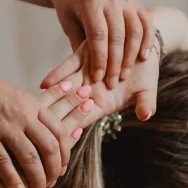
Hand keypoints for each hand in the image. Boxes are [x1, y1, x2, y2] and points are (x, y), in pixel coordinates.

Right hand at [0, 82, 92, 187]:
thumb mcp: (12, 94)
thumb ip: (28, 112)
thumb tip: (40, 130)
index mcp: (31, 103)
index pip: (59, 131)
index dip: (64, 153)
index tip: (63, 166)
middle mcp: (21, 115)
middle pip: (49, 147)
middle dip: (54, 170)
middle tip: (53, 182)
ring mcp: (3, 127)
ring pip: (30, 159)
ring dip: (37, 179)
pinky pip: (3, 164)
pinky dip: (12, 180)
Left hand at [42, 38, 159, 122]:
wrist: (141, 47)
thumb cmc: (145, 74)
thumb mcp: (147, 89)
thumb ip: (145, 102)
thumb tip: (146, 114)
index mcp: (102, 104)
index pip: (84, 119)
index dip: (73, 128)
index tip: (61, 140)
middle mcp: (90, 92)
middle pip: (69, 107)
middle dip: (56, 117)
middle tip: (42, 129)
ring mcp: (84, 75)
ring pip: (65, 88)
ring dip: (54, 98)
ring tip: (40, 108)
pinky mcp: (82, 57)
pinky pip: (68, 67)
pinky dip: (58, 75)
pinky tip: (45, 84)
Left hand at [48, 0, 154, 88]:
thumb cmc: (69, 7)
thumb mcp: (68, 24)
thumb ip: (78, 45)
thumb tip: (84, 73)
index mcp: (90, 3)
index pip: (98, 35)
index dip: (99, 58)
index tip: (98, 77)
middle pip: (118, 35)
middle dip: (115, 62)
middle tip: (112, 82)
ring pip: (134, 30)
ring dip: (131, 55)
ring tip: (125, 74)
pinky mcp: (135, 2)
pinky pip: (146, 23)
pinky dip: (147, 41)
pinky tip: (143, 57)